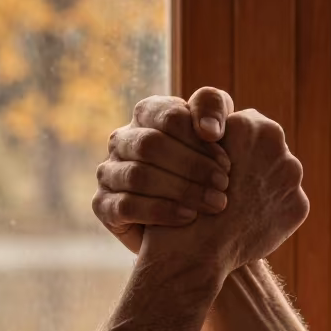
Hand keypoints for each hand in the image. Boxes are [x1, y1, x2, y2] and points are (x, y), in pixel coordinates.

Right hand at [93, 87, 233, 253]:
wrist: (190, 220)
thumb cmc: (206, 167)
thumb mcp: (217, 131)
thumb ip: (214, 110)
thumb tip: (209, 130)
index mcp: (147, 114)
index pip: (168, 116)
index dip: (198, 139)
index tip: (227, 162)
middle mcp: (122, 139)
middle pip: (149, 145)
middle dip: (192, 166)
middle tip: (224, 185)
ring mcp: (108, 172)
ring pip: (137, 176)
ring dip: (180, 190)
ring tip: (213, 203)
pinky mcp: (103, 204)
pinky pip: (126, 206)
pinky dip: (161, 211)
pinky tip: (188, 217)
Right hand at [141, 109, 308, 277]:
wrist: (196, 250)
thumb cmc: (184, 197)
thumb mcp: (192, 152)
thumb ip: (217, 139)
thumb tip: (225, 137)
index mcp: (250, 125)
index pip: (245, 125)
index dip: (228, 145)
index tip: (214, 163)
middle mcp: (278, 146)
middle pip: (265, 149)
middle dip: (250, 164)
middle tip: (226, 185)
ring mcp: (292, 178)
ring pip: (277, 176)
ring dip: (260, 187)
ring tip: (235, 207)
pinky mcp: (298, 206)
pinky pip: (285, 203)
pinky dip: (269, 212)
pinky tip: (247, 222)